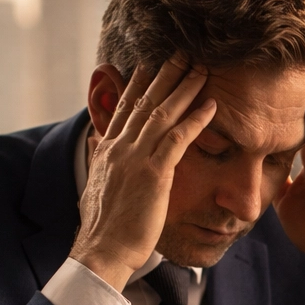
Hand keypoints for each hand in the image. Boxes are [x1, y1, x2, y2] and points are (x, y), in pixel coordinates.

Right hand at [70, 57, 216, 290]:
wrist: (102, 251)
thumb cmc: (103, 228)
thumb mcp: (95, 186)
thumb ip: (98, 160)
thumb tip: (94, 143)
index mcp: (107, 150)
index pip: (125, 107)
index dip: (140, 83)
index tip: (152, 63)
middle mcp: (120, 147)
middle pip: (145, 101)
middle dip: (166, 74)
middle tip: (183, 52)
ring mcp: (136, 158)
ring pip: (163, 113)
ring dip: (185, 88)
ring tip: (202, 69)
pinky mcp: (154, 174)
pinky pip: (178, 138)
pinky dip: (196, 119)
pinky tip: (211, 105)